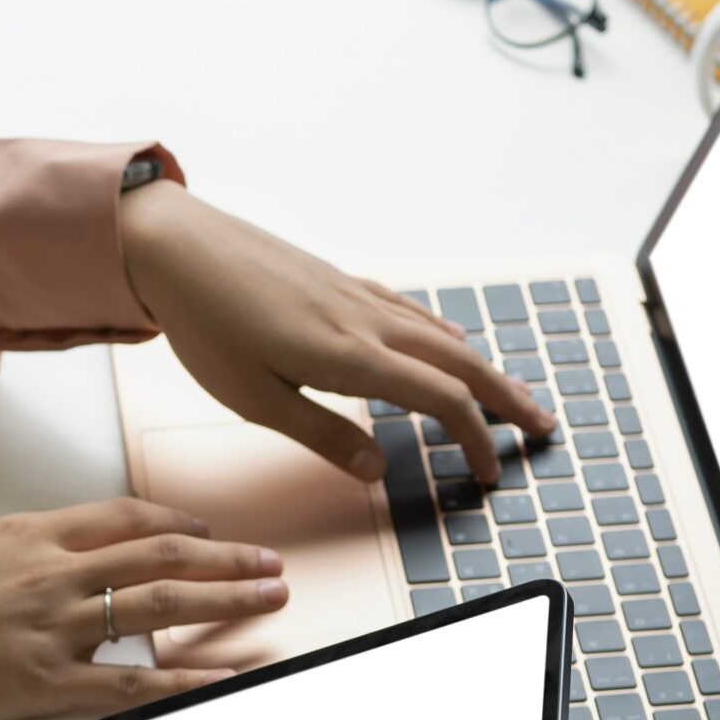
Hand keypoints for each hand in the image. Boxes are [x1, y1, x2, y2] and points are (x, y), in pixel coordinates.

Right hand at [0, 499, 285, 719]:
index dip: (178, 519)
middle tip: (269, 562)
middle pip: (161, 554)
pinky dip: (182, 680)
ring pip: (159, 607)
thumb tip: (56, 544)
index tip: (209, 527)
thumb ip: (18, 545)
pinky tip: (221, 677)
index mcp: (30, 536)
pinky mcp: (46, 684)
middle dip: (226, 556)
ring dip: (224, 601)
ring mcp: (53, 630)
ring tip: (268, 598)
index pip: (125, 517)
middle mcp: (51, 575)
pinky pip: (130, 684)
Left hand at [118, 179, 557, 483]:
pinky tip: (448, 342)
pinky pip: (409, 312)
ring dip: (483, 368)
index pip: (441, 402)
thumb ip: (322, 435)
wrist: (176, 246)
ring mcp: (356, 296)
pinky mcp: (339, 282)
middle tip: (544, 428)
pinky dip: (442, 335)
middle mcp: (366, 320)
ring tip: (510, 393)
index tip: (491, 473)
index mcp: (351, 355)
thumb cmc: (206, 323)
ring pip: (440, 335)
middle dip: (508, 399)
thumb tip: (379, 469)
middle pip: (460, 364)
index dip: (476, 439)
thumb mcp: (254, 400)